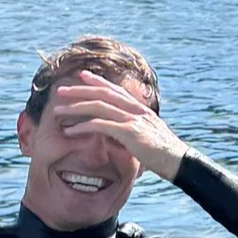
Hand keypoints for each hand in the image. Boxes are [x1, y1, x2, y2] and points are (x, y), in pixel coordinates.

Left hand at [48, 74, 185, 179]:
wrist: (180, 162)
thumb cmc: (165, 155)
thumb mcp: (147, 138)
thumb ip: (132, 132)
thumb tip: (118, 137)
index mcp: (140, 109)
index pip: (115, 89)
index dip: (97, 81)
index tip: (82, 76)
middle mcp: (136, 110)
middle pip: (103, 93)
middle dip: (79, 90)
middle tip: (60, 91)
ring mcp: (133, 119)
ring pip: (98, 107)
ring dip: (75, 108)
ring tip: (58, 111)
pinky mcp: (129, 133)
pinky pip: (101, 126)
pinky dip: (83, 126)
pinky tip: (70, 130)